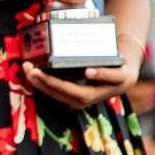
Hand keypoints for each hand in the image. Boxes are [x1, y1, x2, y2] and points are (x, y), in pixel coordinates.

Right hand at [23, 54, 139, 110]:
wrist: (127, 64)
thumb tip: (38, 54)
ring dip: (65, 84)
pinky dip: (99, 75)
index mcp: (77, 98)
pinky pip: (110, 78)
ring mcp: (105, 91)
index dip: (39, 84)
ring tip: (48, 74)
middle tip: (31, 70)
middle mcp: (90, 99)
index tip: (26, 71)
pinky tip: (87, 70)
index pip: (55, 94)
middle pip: (65, 94)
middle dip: (45, 83)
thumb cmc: (98, 66)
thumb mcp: (80, 69)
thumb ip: (64, 68)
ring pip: (83, 93)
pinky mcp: (121, 79)